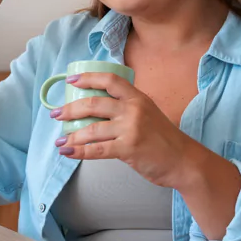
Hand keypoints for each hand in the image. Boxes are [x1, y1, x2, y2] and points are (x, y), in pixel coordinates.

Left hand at [51, 72, 194, 186]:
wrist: (184, 161)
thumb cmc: (164, 140)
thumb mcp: (149, 115)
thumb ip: (127, 110)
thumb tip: (96, 111)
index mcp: (138, 98)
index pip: (110, 80)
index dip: (88, 78)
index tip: (71, 81)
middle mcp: (134, 109)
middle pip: (94, 103)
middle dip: (70, 109)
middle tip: (56, 114)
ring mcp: (131, 129)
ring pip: (92, 129)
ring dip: (71, 135)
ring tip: (60, 140)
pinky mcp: (128, 148)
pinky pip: (97, 150)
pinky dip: (79, 152)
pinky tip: (68, 152)